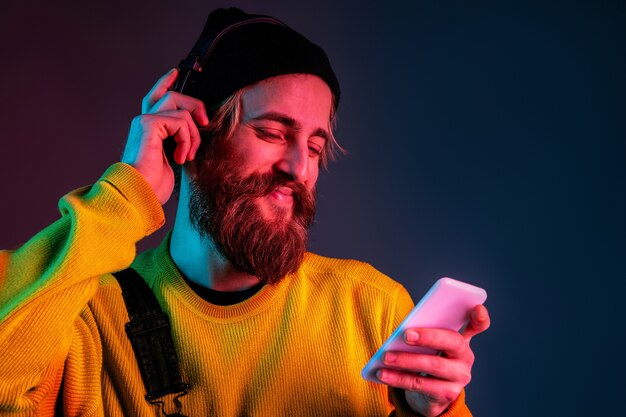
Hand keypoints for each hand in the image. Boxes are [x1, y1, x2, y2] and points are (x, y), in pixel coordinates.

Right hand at [121, 68, 208, 203]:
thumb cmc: (153, 184)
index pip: (157, 97)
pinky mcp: (148, 123)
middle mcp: (144, 121)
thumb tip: (198, 129)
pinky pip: (181, 121)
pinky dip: (186, 139)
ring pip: (182, 110)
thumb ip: (179, 140)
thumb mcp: (173, 157)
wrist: (139, 194)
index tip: (176, 72)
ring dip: (193, 134)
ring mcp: (144, 121)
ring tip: (187, 154)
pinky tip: (180, 157)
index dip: (165, 82)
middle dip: (195, 106)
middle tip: (204, 123)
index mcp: (148, 128)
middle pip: (173, 96)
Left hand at [377, 305, 489, 416]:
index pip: (478, 325)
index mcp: (462, 338)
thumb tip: (403, 330)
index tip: (477, 308)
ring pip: (434, 365)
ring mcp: (459, 377)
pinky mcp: (447, 394)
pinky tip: (383, 374)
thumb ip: (423, 331)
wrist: (428, 394)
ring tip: (385, 357)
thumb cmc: (427, 358)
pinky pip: (421, 385)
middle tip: (406, 334)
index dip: (480, 317)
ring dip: (406, 360)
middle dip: (428, 336)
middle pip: (452, 342)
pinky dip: (399, 379)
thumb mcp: (428, 344)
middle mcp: (466, 357)